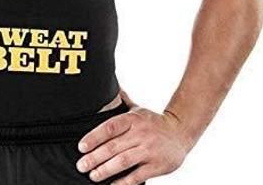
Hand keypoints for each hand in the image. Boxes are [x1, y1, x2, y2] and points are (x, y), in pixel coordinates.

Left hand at [76, 91, 192, 183]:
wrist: (181, 132)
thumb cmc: (153, 122)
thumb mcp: (138, 109)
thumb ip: (122, 101)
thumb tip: (109, 88)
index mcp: (132, 119)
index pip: (110, 127)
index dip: (94, 137)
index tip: (81, 147)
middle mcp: (140, 134)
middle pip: (113, 147)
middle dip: (95, 157)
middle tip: (81, 165)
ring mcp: (149, 150)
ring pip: (123, 161)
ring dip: (106, 170)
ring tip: (93, 175)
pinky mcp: (157, 166)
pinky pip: (138, 176)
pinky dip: (124, 182)